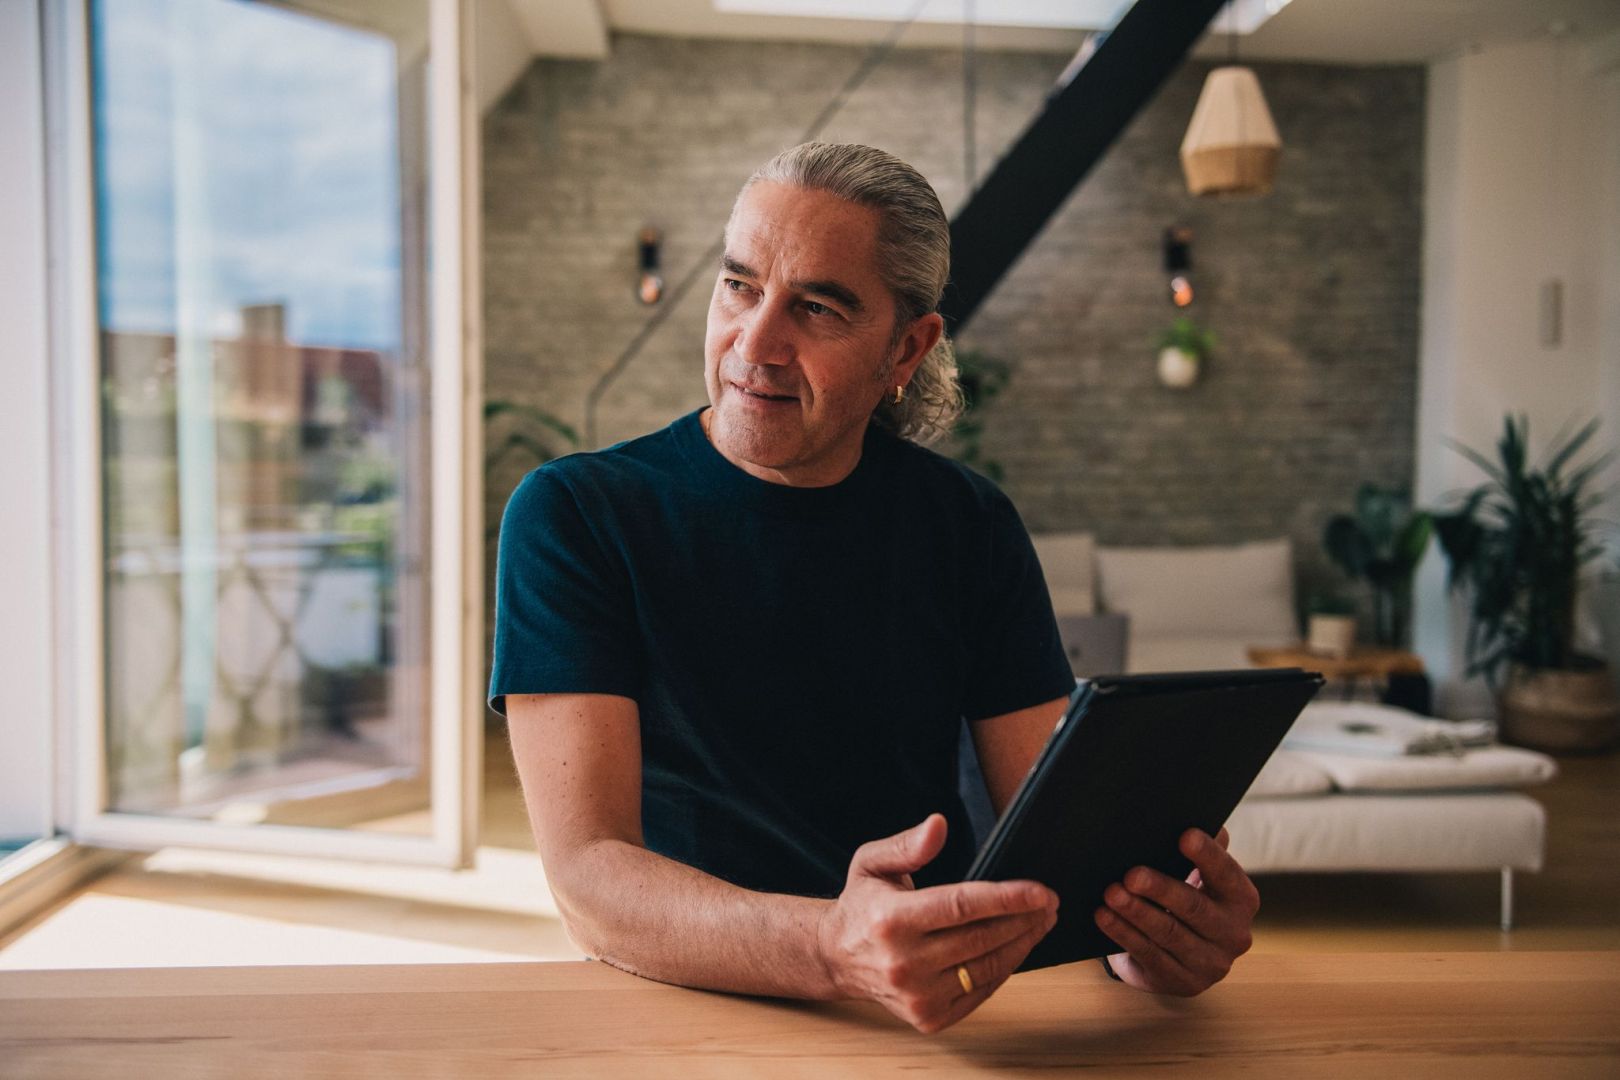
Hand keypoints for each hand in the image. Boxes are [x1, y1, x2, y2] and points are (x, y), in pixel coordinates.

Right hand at [817, 813, 1058, 1033]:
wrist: (837, 958)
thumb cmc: (862, 905)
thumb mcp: (872, 863)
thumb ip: (907, 845)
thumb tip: (939, 825)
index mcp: (891, 920)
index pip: (961, 906)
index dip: (1006, 898)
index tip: (1040, 890)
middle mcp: (903, 963)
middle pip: (981, 938)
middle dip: (1024, 919)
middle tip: (1049, 902)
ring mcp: (917, 996)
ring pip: (987, 968)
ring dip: (1022, 944)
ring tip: (1041, 922)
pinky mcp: (929, 1017)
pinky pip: (980, 992)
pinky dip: (1003, 969)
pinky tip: (1016, 947)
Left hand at [1093, 826, 1257, 996]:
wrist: (1179, 955)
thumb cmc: (1188, 900)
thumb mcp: (1199, 877)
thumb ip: (1205, 852)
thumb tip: (1203, 819)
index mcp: (1242, 899)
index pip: (1226, 874)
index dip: (1207, 856)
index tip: (1184, 836)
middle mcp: (1234, 934)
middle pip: (1194, 907)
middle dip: (1160, 889)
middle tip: (1131, 874)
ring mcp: (1212, 964)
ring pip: (1168, 933)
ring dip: (1136, 912)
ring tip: (1110, 893)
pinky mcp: (1184, 983)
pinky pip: (1150, 955)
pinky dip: (1124, 933)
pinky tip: (1104, 917)